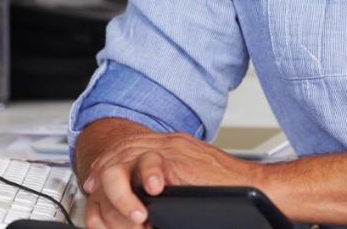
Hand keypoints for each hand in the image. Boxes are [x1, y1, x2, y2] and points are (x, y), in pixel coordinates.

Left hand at [81, 130, 260, 228]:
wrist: (256, 187)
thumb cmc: (229, 189)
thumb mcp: (190, 180)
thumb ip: (170, 181)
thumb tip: (149, 198)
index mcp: (170, 147)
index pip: (129, 147)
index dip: (108, 162)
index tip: (94, 180)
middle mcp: (169, 143)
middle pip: (123, 147)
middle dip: (102, 169)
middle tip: (91, 186)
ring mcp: (174, 149)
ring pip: (128, 154)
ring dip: (116, 183)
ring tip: (117, 203)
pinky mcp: (182, 159)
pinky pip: (150, 164)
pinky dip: (140, 180)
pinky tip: (142, 195)